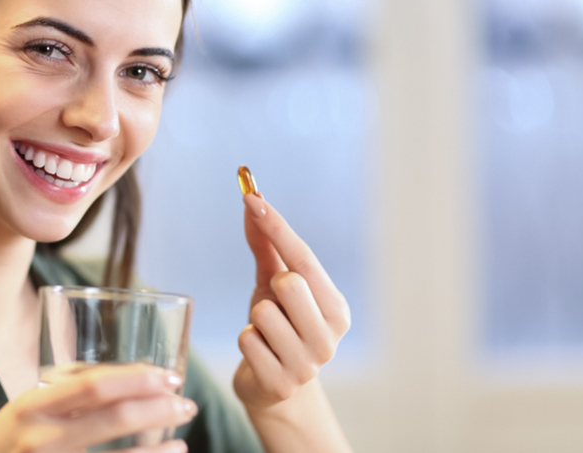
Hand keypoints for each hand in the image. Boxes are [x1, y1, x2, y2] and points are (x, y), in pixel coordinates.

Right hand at [0, 363, 195, 452]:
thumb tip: (133, 380)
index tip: (169, 376)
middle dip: (157, 409)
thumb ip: (69, 394)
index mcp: (34, 405)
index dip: (138, 380)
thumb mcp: (30, 406)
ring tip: (180, 441)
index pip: (94, 386)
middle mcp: (41, 437)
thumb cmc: (12, 435)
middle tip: (186, 404)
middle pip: (113, 419)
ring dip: (156, 451)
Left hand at [233, 193, 350, 411]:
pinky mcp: (282, 383)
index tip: (251, 196)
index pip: (304, 257)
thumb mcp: (271, 284)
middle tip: (274, 305)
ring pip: (263, 313)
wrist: (268, 385)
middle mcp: (330, 336)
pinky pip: (247, 340)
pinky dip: (246, 341)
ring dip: (254, 320)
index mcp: (336, 308)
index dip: (276, 225)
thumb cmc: (276, 326)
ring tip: (265, 334)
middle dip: (271, 287)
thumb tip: (252, 200)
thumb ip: (267, 244)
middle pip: (289, 281)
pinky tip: (259, 353)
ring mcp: (309, 364)